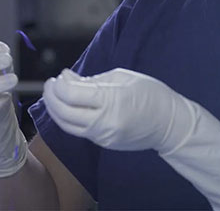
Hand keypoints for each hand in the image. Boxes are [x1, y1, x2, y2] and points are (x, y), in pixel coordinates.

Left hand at [42, 68, 192, 151]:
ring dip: (55, 110)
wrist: (170, 124)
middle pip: (63, 112)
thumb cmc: (150, 94)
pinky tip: (68, 107)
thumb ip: (92, 80)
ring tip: (54, 95)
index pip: (71, 95)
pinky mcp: (103, 144)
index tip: (60, 75)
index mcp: (111, 101)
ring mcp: (103, 136)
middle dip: (51, 96)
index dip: (59, 85)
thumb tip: (67, 79)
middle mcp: (104, 122)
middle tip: (50, 84)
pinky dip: (68, 118)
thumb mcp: (122, 77)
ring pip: (67, 125)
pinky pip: (78, 131)